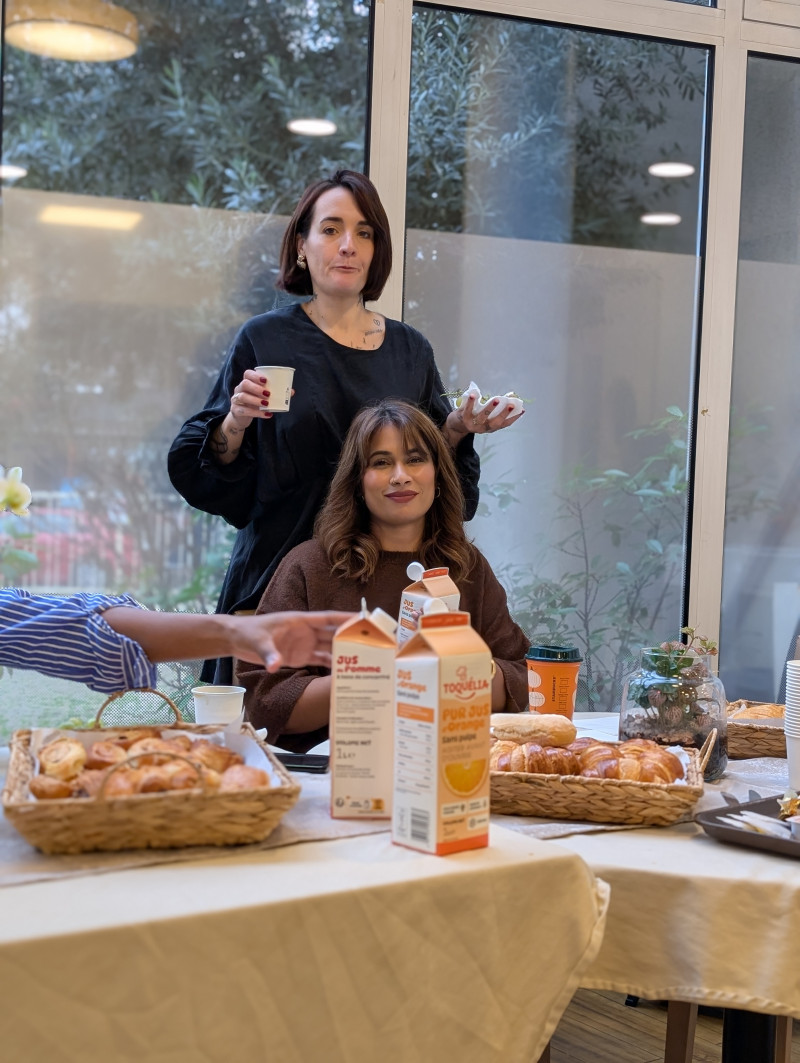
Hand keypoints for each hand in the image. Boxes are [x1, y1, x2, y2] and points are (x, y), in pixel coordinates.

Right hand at [228, 370, 295, 425]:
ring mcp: (236, 399)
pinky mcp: (236, 410)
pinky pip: (244, 411)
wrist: (241, 417)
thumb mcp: (262, 397)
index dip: (255, 376)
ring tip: (267, 403)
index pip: (247, 374)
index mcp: (246, 382)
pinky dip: (256, 413)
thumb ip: (275, 393)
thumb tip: (291, 391)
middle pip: (244, 384)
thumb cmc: (254, 403)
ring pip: (243, 397)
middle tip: (268, 394)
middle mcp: (239, 389)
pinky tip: (267, 414)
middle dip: (256, 388)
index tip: (266, 380)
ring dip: (256, 400)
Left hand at [230, 610, 353, 672]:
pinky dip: (332, 665)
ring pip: (329, 647)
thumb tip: (274, 665)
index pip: (328, 618)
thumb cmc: (248, 632)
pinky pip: (320, 660)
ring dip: (344, 652)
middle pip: (333, 633)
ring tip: (363, 659)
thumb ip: (268, 653)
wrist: (236, 640)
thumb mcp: (257, 641)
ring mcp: (304, 645)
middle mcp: (306, 632)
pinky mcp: (299, 657)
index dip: (346, 618)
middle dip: (351, 636)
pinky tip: (344, 671)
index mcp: (300, 621)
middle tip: (371, 643)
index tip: (363, 618)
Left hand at [446, 394, 524, 438]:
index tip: (522, 410)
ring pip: (482, 417)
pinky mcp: (463, 418)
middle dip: (504, 414)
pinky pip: (467, 410)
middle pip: (494, 423)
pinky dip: (471, 402)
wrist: (455, 425)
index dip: (514, 418)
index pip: (504, 424)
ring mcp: (472, 425)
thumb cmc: (474, 416)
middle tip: (512, 405)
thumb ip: (496, 408)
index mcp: (490, 428)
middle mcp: (482, 428)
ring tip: (496, 399)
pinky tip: (475, 394)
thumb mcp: (485, 414)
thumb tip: (510, 395)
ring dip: (490, 408)